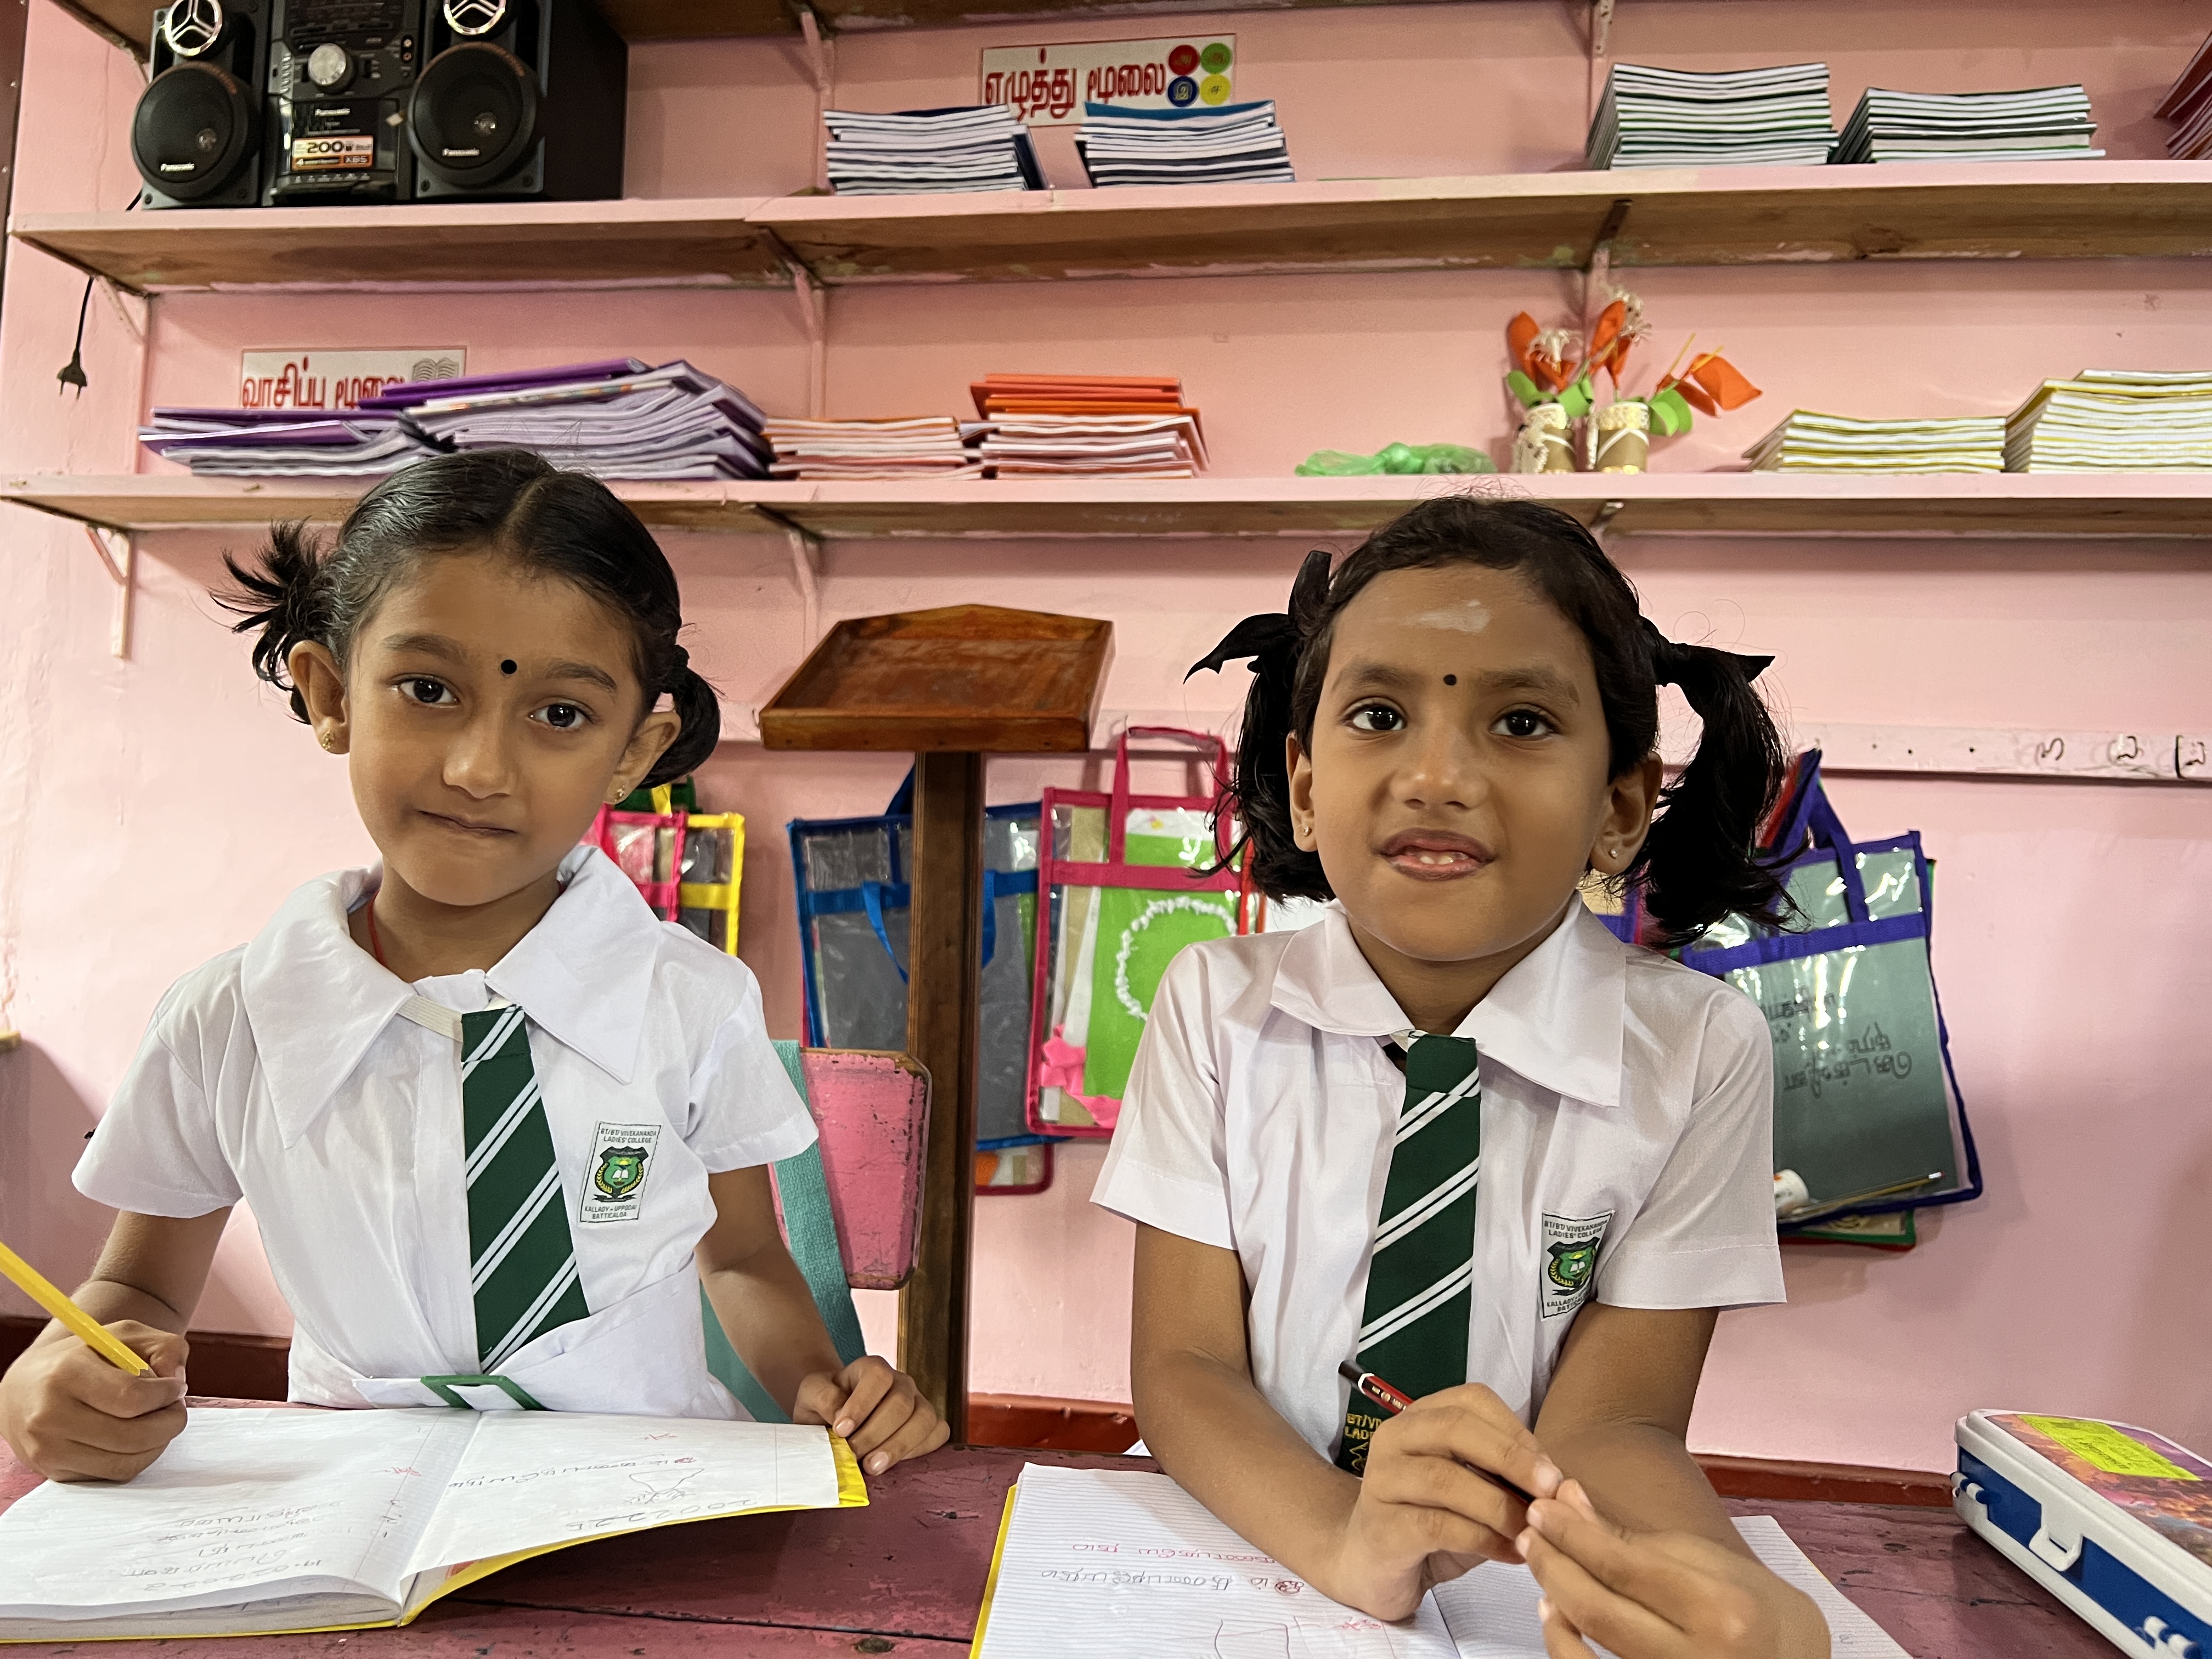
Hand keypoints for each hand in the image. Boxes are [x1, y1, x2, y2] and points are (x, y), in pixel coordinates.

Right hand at [0, 1322, 191, 1482]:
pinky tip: (133, 1436)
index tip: (176, 1388)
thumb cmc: (83, 1358)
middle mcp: (50, 1415)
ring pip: (125, 1463)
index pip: (132, 1397)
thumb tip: (176, 1380)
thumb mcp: (124, 1335)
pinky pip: (112, 1475)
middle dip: (170, 1423)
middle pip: (132, 1437)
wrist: (26, 1387)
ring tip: (156, 1421)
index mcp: (66, 1373)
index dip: (166, 1395)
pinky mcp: (52, 1472)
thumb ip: (163, 1347)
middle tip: (175, 1408)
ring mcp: (47, 1449)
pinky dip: (135, 1458)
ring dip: (156, 1444)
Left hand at [791, 1356, 948, 1475]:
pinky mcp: (929, 1424)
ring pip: (924, 1419)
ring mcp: (919, 1402)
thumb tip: (841, 1418)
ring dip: (898, 1447)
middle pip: (901, 1403)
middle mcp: (901, 1382)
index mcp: (873, 1368)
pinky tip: (893, 1463)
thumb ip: (823, 1398)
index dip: (861, 1405)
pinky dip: (919, 1450)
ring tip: (872, 1466)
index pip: (877, 1378)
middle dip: (875, 1434)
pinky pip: (938, 1434)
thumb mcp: (811, 1394)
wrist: (838, 1416)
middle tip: (853, 1456)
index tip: (840, 1430)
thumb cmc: (826, 1403)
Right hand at [1324, 1383, 1564, 1620]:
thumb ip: (1507, 1479)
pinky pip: (1437, 1526)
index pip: (1472, 1401)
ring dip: (1500, 1505)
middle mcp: (1394, 1438)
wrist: (1372, 1566)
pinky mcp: (1381, 1527)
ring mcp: (1381, 1481)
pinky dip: (1483, 1539)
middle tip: (1552, 1490)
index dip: (1517, 1432)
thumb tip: (1562, 1484)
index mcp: (1420, 1418)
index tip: (1552, 1471)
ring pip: (1446, 1478)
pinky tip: (1510, 1554)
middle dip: (1511, 1457)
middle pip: (1455, 1428)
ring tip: (1534, 1531)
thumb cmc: (1432, 1521)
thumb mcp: (1474, 1492)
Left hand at [1522, 1480, 1829, 1658]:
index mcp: (1718, 1607)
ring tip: (1542, 1565)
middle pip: (1599, 1608)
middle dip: (1553, 1564)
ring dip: (1555, 1600)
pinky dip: (1565, 1647)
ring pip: (1588, 1647)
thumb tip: (1567, 1499)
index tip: (1543, 1510)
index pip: (1623, 1566)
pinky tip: (1556, 1614)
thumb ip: (1631, 1537)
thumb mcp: (1703, 1560)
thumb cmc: (1755, 1609)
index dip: (1572, 1535)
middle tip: (1531, 1532)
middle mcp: (1701, 1657)